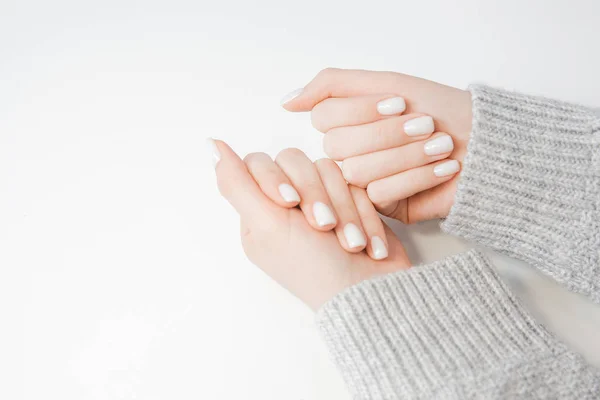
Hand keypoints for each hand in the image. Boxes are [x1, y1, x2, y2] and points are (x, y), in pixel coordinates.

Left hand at [208, 139, 410, 309]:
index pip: (259, 163)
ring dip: (343, 209)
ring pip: (328, 169)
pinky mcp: (351, 202)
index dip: (276, 178)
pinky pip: (354, 183)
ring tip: (350, 242)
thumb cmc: (313, 268)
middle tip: (323, 227)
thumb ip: (236, 184)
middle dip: (314, 195)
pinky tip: (365, 243)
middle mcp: (288, 204)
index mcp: (259, 212)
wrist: (369, 292)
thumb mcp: (266, 226)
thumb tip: (212, 145)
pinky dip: (362, 214)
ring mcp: (322, 200)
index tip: (289, 204)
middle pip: (296, 161)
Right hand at [281, 68, 472, 222]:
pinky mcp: (384, 208)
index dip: (361, 110)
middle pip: (338, 145)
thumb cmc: (443, 110)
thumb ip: (333, 85)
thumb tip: (287, 100)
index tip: (400, 103)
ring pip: (356, 170)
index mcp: (348, 123)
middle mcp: (350, 153)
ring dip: (406, 154)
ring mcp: (365, 182)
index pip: (324, 117)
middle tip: (424, 124)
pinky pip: (379, 194)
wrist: (486, 144)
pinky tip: (444, 167)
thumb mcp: (388, 83)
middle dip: (387, 132)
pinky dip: (416, 176)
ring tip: (440, 145)